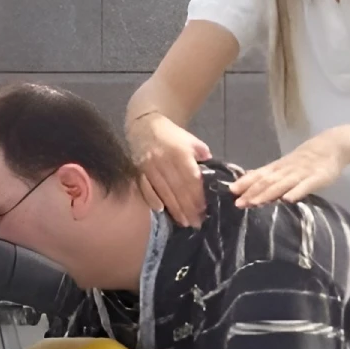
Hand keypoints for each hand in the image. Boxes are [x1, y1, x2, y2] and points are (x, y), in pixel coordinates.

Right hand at [128, 112, 211, 226]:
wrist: (144, 125)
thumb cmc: (171, 135)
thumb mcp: (191, 140)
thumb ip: (202, 153)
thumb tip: (210, 168)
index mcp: (179, 154)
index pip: (190, 180)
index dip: (197, 196)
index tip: (204, 210)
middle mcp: (164, 162)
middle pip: (178, 189)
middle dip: (188, 208)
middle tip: (196, 223)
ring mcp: (149, 168)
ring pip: (163, 192)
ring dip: (175, 209)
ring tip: (184, 222)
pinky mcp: (139, 171)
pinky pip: (146, 188)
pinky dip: (152, 200)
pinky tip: (160, 211)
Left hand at [229, 124, 349, 208]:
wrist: (332, 145)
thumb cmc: (306, 159)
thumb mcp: (285, 165)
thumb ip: (269, 174)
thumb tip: (247, 178)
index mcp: (279, 167)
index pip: (259, 175)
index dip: (245, 183)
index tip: (231, 191)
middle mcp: (287, 170)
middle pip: (267, 181)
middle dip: (252, 192)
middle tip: (238, 203)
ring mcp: (302, 174)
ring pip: (282, 184)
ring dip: (268, 194)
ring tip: (255, 203)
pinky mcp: (318, 178)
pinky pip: (306, 186)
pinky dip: (296, 192)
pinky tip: (287, 200)